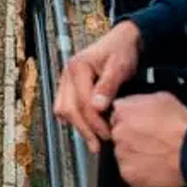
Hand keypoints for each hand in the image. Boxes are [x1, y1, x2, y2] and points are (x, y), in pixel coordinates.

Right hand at [54, 21, 140, 151]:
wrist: (123, 41)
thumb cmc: (122, 51)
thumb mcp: (119, 66)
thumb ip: (108, 86)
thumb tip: (97, 107)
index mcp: (77, 67)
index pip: (81, 102)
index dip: (94, 121)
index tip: (108, 134)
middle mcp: (67, 74)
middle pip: (68, 108)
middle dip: (84, 129)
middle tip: (99, 144)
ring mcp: (66, 80)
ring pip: (63, 109)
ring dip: (77, 126)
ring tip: (94, 141)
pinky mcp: (69, 87)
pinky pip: (65, 107)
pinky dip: (75, 119)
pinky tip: (88, 128)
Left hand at [111, 93, 186, 186]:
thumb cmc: (182, 126)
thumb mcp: (161, 98)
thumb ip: (139, 101)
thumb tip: (135, 105)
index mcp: (123, 110)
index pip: (117, 114)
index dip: (130, 120)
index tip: (140, 125)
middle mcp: (118, 132)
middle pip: (118, 134)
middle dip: (131, 137)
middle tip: (150, 141)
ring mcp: (122, 154)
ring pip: (123, 153)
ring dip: (135, 154)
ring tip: (156, 153)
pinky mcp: (129, 173)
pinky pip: (130, 171)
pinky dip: (140, 171)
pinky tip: (155, 165)